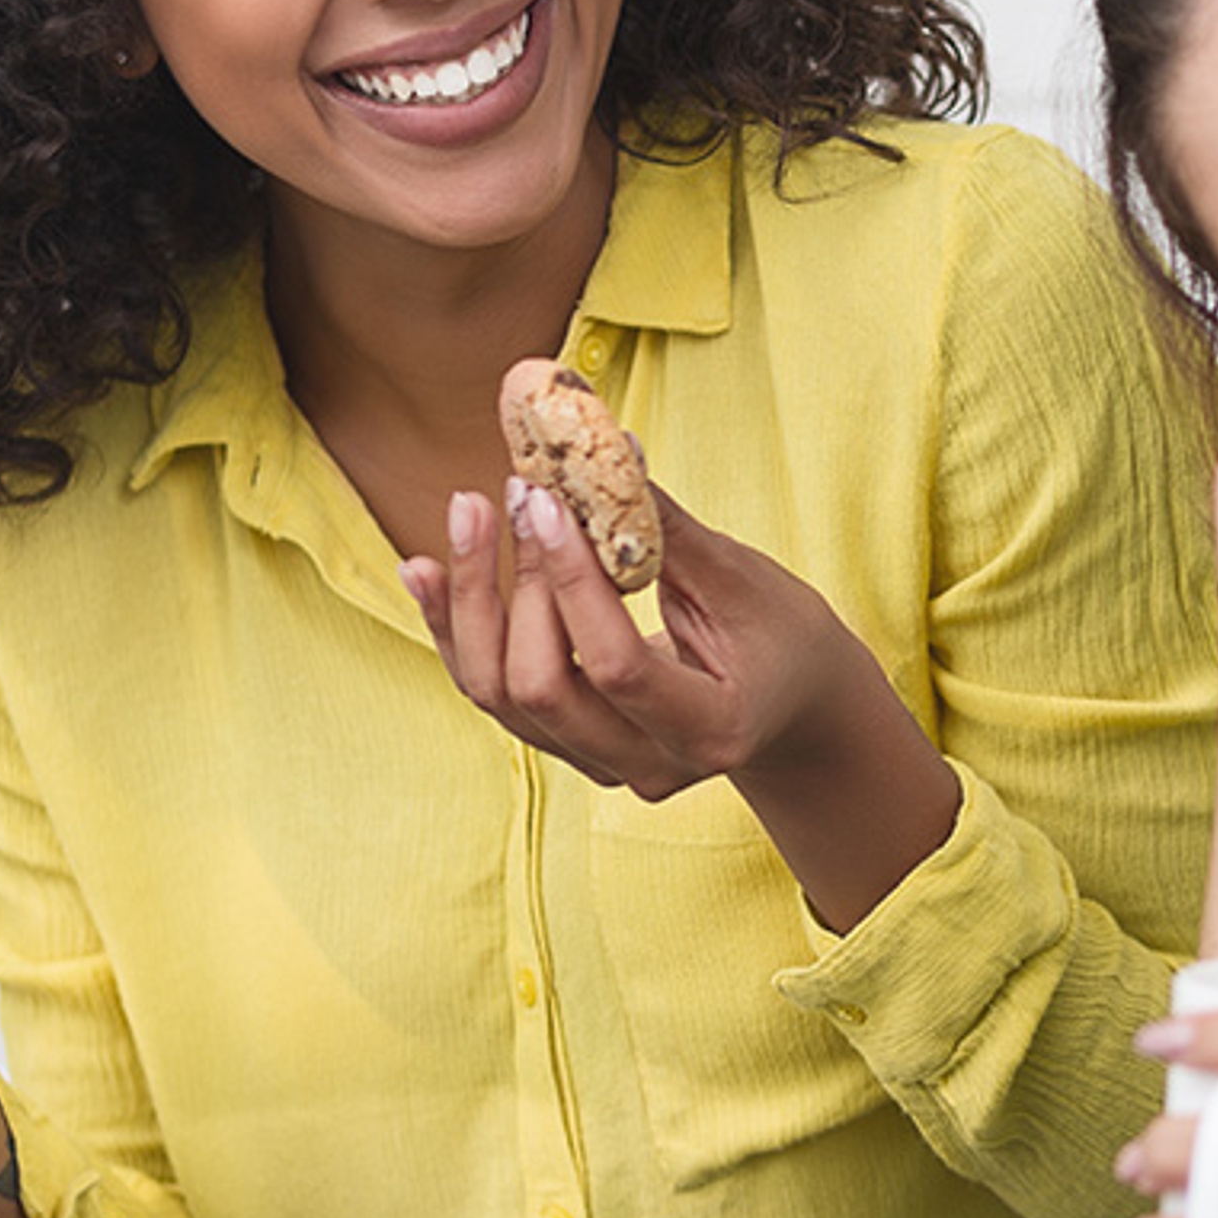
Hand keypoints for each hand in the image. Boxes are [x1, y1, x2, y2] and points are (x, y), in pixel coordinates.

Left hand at [406, 477, 892, 803]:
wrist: (794, 708)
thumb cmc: (784, 637)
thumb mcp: (745, 580)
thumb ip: (669, 530)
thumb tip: (608, 450)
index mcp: (709, 731)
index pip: (616, 666)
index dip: (571, 583)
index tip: (546, 501)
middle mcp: (649, 767)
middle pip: (542, 689)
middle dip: (517, 586)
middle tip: (515, 494)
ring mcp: (603, 765)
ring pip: (500, 698)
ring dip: (472, 602)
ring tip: (467, 512)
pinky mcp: (570, 747)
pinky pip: (493, 694)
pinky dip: (456, 629)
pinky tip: (424, 568)